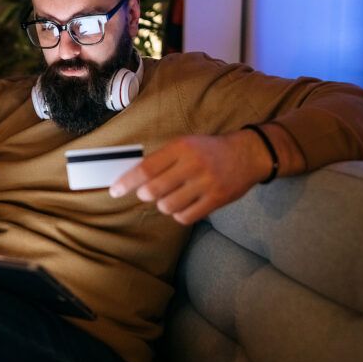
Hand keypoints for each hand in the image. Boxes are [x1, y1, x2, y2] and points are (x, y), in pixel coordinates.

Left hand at [109, 131, 272, 224]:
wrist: (248, 154)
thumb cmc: (209, 150)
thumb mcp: (186, 144)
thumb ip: (162, 160)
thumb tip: (134, 179)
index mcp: (181, 147)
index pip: (146, 168)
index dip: (127, 182)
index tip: (115, 191)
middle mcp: (192, 164)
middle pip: (154, 190)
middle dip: (146, 195)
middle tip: (150, 193)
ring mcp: (205, 183)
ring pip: (168, 206)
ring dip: (164, 205)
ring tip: (171, 197)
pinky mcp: (216, 199)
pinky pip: (185, 217)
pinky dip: (179, 214)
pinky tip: (183, 205)